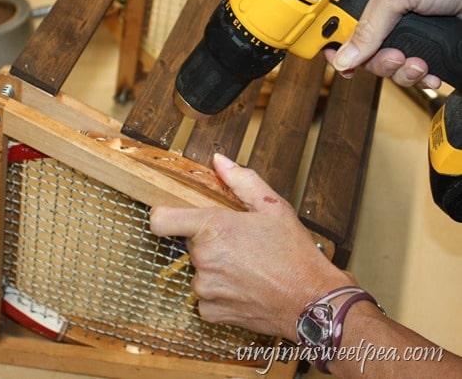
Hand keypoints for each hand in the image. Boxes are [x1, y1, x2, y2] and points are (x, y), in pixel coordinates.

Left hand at [150, 153, 352, 339]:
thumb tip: (219, 162)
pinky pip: (206, 298)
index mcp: (213, 228)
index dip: (164, 215)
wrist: (313, 302)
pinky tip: (245, 288)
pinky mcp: (212, 312)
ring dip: (216, 269)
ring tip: (247, 268)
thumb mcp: (272, 207)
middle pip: (189, 244)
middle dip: (208, 242)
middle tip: (239, 244)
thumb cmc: (295, 255)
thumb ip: (241, 180)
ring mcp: (206, 288)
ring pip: (199, 271)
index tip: (174, 217)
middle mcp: (204, 258)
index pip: (161, 220)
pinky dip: (221, 294)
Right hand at [325, 0, 461, 87]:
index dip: (336, 42)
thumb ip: (368, 21)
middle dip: (375, 61)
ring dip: (400, 72)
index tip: (336, 59)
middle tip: (392, 55)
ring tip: (418, 63)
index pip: (345, 23)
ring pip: (388, 68)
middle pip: (364, 53)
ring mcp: (414, 37)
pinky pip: (414, 77)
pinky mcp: (433, 54)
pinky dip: (421, 79)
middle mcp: (394, 18)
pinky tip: (431, 71)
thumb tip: (344, 55)